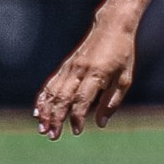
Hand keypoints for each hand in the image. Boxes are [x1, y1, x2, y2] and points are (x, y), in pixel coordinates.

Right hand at [34, 21, 135, 138]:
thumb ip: (112, 101)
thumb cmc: (122, 55)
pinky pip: (50, 84)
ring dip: (46, 112)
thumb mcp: (125, 78)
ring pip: (53, 92)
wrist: (111, 27)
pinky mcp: (65, 66)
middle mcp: (79, 71)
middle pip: (63, 98)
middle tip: (53, 136)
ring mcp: (69, 67)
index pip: (82, 99)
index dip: (77, 117)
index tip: (77, 131)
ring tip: (43, 129)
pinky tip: (38, 112)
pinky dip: (43, 99)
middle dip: (56, 118)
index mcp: (97, 74)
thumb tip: (101, 124)